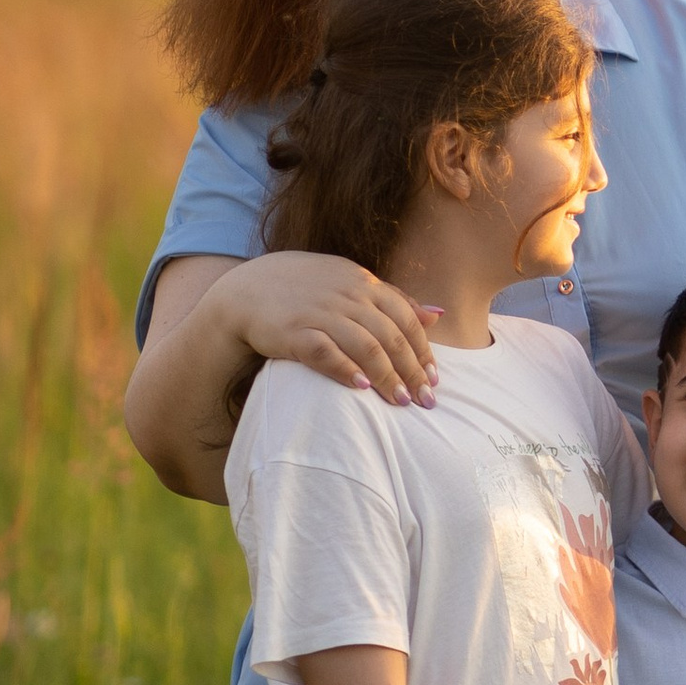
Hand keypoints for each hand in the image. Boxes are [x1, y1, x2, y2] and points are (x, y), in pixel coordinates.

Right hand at [222, 251, 442, 408]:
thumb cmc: (307, 290)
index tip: (434, 379)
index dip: (422, 350)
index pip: (405, 318)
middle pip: (390, 336)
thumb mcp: (352, 283)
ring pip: (365, 346)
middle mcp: (346, 295)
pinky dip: (346, 370)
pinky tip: (362, 388)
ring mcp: (320, 312)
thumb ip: (394, 299)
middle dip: (412, 371)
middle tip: (425, 400)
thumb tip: (438, 315)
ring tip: (400, 401)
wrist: (246, 290)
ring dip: (387, 376)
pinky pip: (325, 352)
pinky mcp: (293, 331)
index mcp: (364, 283)